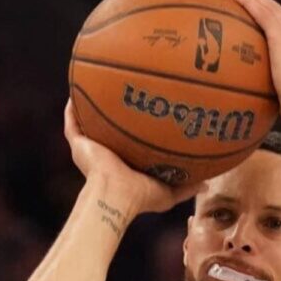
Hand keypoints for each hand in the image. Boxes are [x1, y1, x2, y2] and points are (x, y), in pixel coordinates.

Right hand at [63, 100, 199, 215]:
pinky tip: (77, 90)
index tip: (147, 112)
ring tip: (96, 84)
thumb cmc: (140, 197)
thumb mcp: (169, 192)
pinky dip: (73, 108)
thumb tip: (207, 185)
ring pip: (88, 123)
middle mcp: (106, 154)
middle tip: (125, 92)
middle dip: (115, 113)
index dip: (136, 129)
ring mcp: (90, 149)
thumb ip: (187, 187)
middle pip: (109, 130)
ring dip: (90, 106)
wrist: (115, 196)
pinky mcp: (78, 145)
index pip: (129, 143)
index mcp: (124, 164)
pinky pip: (72, 122)